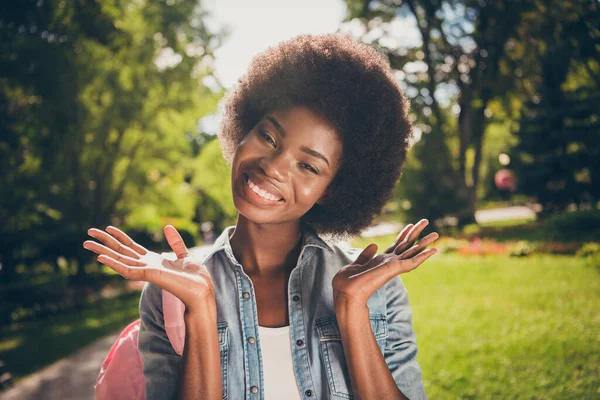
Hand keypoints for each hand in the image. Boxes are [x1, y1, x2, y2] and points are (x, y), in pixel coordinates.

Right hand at [83, 225, 214, 311]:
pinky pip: (126, 270)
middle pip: (120, 252)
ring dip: (102, 251)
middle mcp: (145, 266)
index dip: (119, 237)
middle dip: (104, 242)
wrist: (202, 289)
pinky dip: (113, 264)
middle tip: (88, 233)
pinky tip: (100, 258)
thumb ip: (175, 242)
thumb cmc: (195, 277)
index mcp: (153, 261)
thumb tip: (167, 226)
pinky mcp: (148, 276)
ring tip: (86, 243)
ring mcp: (145, 271)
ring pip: (118, 260)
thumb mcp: (184, 255)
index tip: (107, 227)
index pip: (131, 247)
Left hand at [332, 219, 438, 308]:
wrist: (346, 293)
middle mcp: (390, 263)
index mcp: (381, 261)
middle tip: (426, 221)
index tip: (410, 224)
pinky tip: (433, 250)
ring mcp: (393, 267)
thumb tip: (375, 245)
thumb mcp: (355, 264)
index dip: (403, 234)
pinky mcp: (395, 270)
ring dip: (425, 243)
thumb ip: (365, 256)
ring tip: (436, 234)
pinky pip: (412, 262)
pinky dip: (423, 256)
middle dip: (416, 233)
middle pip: (407, 245)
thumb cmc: (348, 283)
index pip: (396, 245)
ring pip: (413, 252)